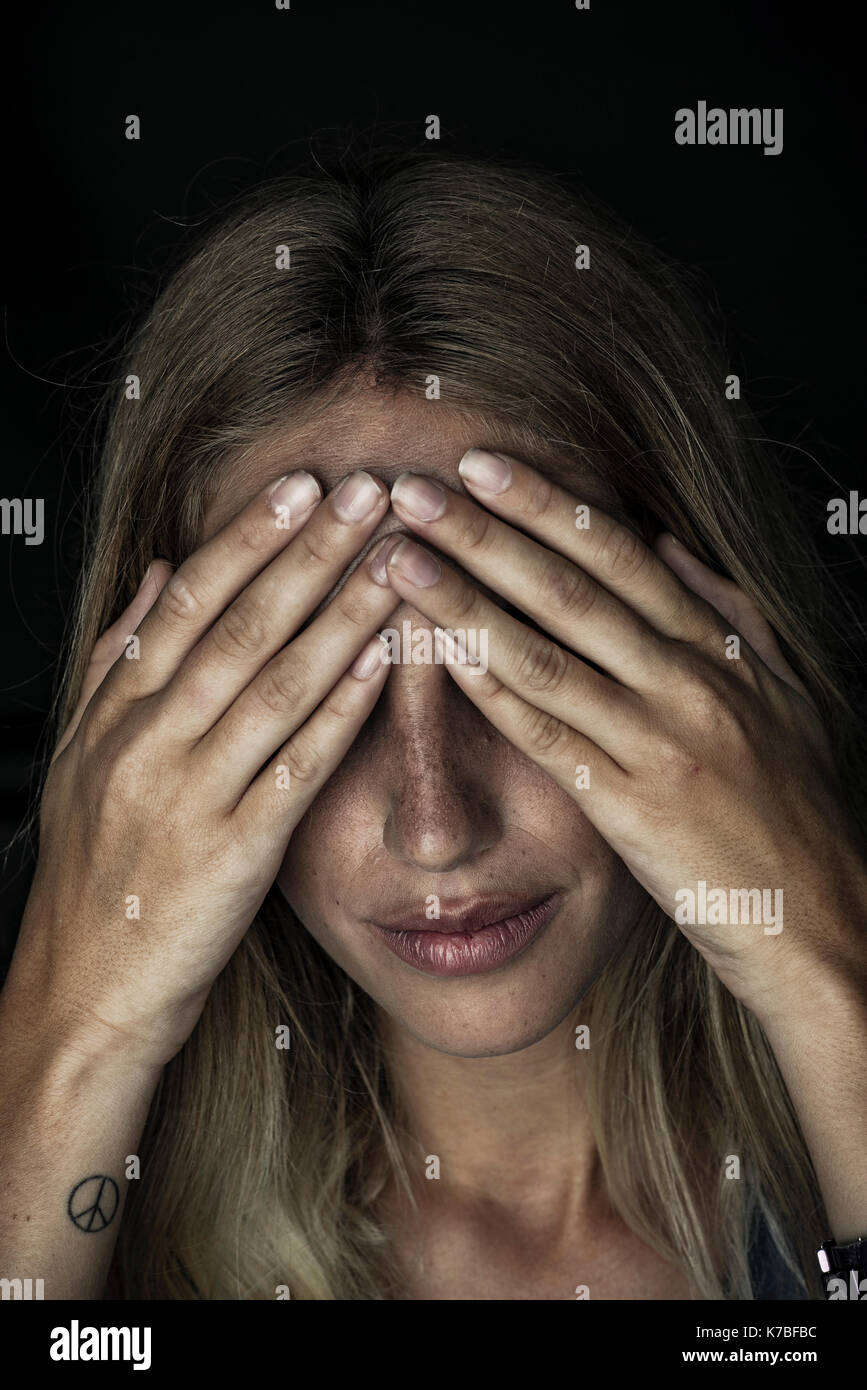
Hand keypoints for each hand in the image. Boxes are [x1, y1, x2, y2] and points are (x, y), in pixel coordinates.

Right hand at [8, 469, 396, 1066]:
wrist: (82, 995)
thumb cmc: (92, 875)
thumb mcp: (81, 759)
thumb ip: (119, 661)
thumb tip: (161, 572)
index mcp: (114, 717)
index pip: (186, 605)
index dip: (247, 539)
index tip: (301, 487)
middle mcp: (147, 745)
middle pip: (237, 629)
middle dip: (307, 553)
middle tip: (365, 491)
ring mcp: (189, 798)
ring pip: (272, 685)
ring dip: (339, 613)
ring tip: (392, 556)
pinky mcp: (233, 855)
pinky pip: (296, 766)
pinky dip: (341, 707)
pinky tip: (382, 659)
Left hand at [382, 452, 866, 1019]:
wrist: (821, 915)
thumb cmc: (793, 805)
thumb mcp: (783, 691)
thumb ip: (724, 612)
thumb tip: (667, 543)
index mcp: (716, 650)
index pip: (619, 557)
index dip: (546, 506)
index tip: (483, 465)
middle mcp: (686, 685)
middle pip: (570, 591)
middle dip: (486, 534)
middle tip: (415, 490)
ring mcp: (658, 745)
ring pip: (547, 657)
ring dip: (465, 603)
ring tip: (401, 563)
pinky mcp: (632, 810)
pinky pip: (550, 741)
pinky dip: (492, 695)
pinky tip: (439, 656)